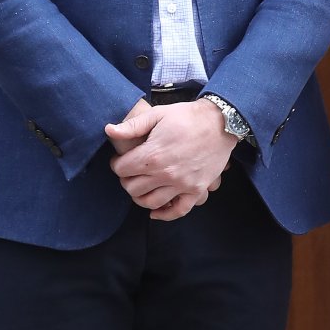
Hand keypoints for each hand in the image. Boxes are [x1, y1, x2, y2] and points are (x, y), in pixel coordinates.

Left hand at [106, 99, 234, 220]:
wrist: (221, 122)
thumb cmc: (187, 116)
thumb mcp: (158, 114)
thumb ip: (132, 126)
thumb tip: (109, 130)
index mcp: (153, 155)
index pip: (121, 169)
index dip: (116, 164)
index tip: (120, 160)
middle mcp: (165, 174)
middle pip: (133, 188)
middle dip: (126, 180)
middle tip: (129, 172)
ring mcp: (182, 184)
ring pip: (151, 202)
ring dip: (140, 197)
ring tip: (141, 186)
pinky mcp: (196, 189)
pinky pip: (178, 210)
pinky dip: (165, 215)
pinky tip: (155, 212)